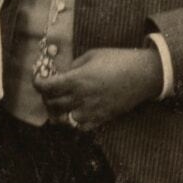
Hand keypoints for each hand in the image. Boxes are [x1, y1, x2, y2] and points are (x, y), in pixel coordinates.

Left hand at [33, 44, 165, 130]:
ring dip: (57, 112)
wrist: (145, 74)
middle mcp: (81, 97)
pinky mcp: (102, 118)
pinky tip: (74, 112)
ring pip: (63, 119)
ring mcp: (92, 110)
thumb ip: (73, 67)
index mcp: (77, 79)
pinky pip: (80, 127)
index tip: (38, 79)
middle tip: (48, 90)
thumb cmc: (119, 60)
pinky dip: (73, 122)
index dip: (37, 83)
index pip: (46, 87)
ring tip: (59, 103)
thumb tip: (61, 73)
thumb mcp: (91, 55)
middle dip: (45, 96)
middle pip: (51, 103)